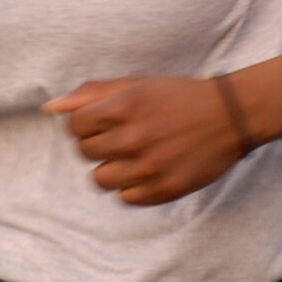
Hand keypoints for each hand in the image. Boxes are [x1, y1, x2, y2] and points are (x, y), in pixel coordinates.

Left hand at [43, 76, 247, 205]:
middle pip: (85, 153)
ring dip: (113, 168)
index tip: (107, 121)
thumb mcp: (138, 84)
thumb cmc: (179, 97)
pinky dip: (134, 186)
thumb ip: (92, 93)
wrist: (231, 116)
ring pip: (100, 180)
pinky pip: (126, 198)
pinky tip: (151, 169)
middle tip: (127, 135)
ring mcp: (150, 166)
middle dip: (100, 144)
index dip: (87, 124)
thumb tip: (49, 108)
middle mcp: (135, 137)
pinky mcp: (164, 189)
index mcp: (126, 105)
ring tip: (137, 155)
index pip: (74, 127)